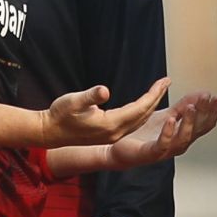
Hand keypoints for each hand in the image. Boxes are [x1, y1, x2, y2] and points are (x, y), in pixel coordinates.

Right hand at [41, 76, 169, 147]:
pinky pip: (132, 123)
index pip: (140, 108)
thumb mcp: (73, 101)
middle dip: (157, 98)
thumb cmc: (60, 114)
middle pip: (143, 115)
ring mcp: (113, 135)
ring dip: (151, 105)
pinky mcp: (108, 135)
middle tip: (167, 82)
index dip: (154, 94)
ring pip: (139, 120)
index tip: (164, 81)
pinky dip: (142, 112)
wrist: (50, 133)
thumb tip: (104, 90)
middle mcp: (115, 132)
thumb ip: (90, 96)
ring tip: (159, 91)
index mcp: (110, 124)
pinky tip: (143, 105)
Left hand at [107, 92, 216, 168]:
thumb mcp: (166, 116)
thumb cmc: (144, 134)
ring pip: (183, 139)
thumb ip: (182, 106)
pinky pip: (162, 145)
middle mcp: (177, 144)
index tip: (216, 96)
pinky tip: (171, 120)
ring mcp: (165, 150)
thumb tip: (200, 94)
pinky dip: (168, 132)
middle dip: (205, 114)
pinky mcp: (150, 153)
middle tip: (208, 99)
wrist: (120, 147)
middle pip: (197, 131)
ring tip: (192, 108)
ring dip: (189, 123)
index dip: (212, 111)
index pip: (204, 124)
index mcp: (183, 135)